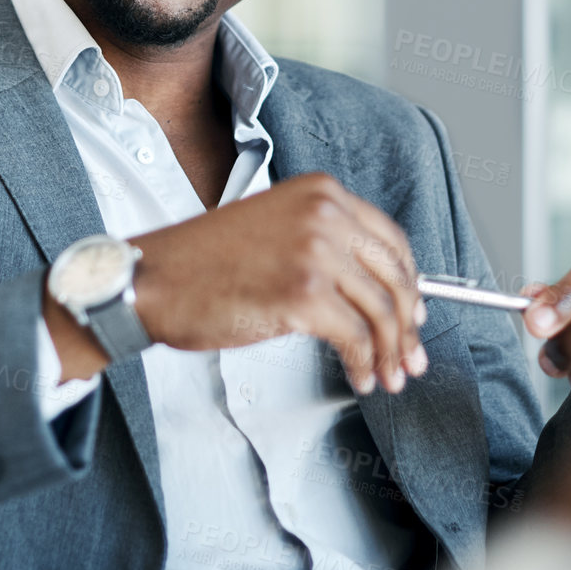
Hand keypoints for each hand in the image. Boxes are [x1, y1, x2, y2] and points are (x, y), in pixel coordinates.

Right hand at [124, 172, 427, 393]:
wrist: (155, 278)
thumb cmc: (203, 262)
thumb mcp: (275, 227)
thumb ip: (323, 242)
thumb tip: (368, 287)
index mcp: (321, 193)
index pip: (389, 239)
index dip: (408, 282)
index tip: (414, 310)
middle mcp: (325, 214)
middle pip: (394, 276)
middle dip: (408, 324)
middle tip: (411, 355)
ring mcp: (316, 252)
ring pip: (381, 311)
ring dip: (391, 352)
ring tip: (390, 375)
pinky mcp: (304, 294)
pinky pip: (356, 338)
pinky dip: (365, 364)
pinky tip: (360, 376)